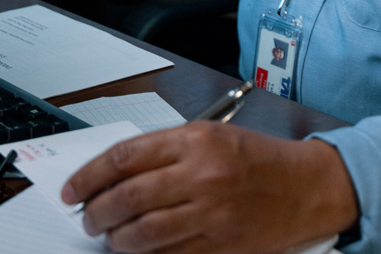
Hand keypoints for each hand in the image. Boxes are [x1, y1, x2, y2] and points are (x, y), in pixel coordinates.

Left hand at [63, 121, 357, 252]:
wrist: (308, 187)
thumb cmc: (260, 160)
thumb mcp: (214, 137)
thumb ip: (166, 151)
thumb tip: (113, 175)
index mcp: (197, 140)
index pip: (124, 158)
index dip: (88, 176)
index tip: (72, 190)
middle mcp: (202, 174)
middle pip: (126, 197)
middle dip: (96, 212)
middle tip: (88, 218)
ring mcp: (211, 213)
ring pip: (142, 233)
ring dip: (116, 239)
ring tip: (111, 237)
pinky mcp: (220, 245)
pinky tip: (140, 251)